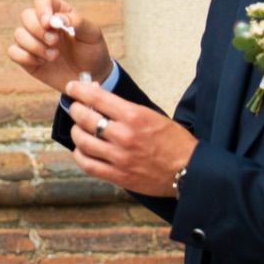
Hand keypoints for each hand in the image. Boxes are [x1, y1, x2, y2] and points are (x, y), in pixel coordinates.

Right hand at [8, 0, 114, 94]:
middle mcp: (42, 25)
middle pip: (26, 16)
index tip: (49, 24)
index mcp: (59, 13)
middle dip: (38, 30)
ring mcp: (33, 41)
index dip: (42, 9)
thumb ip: (77, 22)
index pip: (42, 0)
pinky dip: (25, 57)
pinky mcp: (26, 57)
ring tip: (53, 56)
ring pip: (18, 34)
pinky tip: (41, 63)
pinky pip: (13, 52)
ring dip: (35, 46)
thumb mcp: (92, 35)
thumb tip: (56, 19)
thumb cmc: (92, 51)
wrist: (91, 76)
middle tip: (54, 42)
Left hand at [62, 78, 197, 196]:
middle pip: (84, 118)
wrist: (191, 171)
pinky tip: (82, 150)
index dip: (79, 90)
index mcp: (135, 117)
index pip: (97, 98)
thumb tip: (97, 95)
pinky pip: (87, 164)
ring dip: (76, 132)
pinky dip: (80, 155)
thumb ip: (124, 108)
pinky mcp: (118, 176)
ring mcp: (119, 157)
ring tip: (79, 129)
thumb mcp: (152, 116)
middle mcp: (124, 136)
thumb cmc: (175, 142)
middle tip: (77, 108)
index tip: (72, 87)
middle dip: (76, 109)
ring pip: (82, 141)